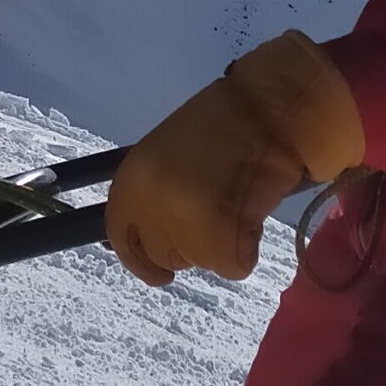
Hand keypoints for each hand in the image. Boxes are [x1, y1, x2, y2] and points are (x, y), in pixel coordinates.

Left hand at [104, 31, 364, 287]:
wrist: (266, 114)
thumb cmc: (221, 122)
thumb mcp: (166, 153)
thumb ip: (153, 191)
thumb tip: (153, 227)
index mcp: (131, 180)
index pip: (119, 234)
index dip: (138, 257)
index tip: (161, 271)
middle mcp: (150, 209)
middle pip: (162, 253)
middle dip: (186, 244)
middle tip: (213, 213)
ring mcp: (184, 232)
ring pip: (198, 260)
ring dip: (216, 244)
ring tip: (234, 201)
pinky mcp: (222, 247)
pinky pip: (233, 264)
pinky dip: (246, 248)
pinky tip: (251, 213)